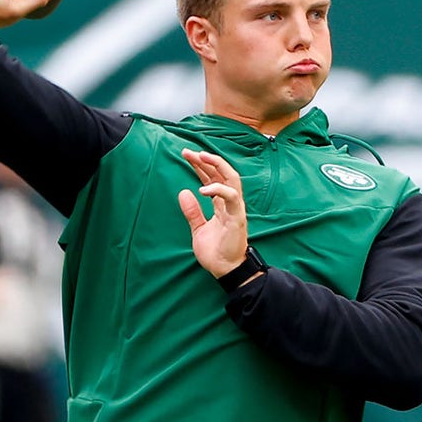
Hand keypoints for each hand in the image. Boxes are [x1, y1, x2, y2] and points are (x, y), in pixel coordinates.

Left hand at [178, 149, 248, 277]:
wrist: (226, 269)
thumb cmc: (216, 251)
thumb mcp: (199, 229)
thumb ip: (193, 211)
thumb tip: (184, 193)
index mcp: (222, 204)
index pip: (213, 178)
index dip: (201, 166)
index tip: (186, 155)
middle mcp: (230, 203)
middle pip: (223, 173)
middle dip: (207, 160)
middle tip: (189, 152)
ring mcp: (235, 208)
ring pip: (231, 179)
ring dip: (217, 165)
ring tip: (201, 157)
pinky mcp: (237, 217)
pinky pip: (231, 197)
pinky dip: (218, 189)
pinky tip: (203, 188)